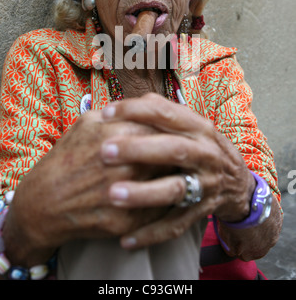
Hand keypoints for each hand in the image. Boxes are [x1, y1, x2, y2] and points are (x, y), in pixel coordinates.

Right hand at [3, 109, 168, 265]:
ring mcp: (125, 193)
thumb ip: (119, 111)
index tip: (178, 131)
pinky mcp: (125, 220)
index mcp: (116, 135)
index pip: (161, 126)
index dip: (172, 129)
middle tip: (186, 152)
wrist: (43, 202)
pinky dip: (166, 202)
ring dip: (177, 177)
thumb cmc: (67, 157)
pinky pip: (158, 210)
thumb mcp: (87, 122)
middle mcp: (123, 163)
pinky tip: (166, 195)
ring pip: (168, 182)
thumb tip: (149, 105)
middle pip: (169, 154)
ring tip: (180, 173)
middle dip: (179, 152)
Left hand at [99, 93, 255, 248]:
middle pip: (173, 149)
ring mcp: (205, 185)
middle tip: (104, 152)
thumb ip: (160, 111)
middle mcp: (205, 154)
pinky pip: (176, 225)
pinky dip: (151, 233)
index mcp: (199, 128)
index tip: (105, 113)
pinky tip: (125, 239)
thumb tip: (123, 101)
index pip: (166, 112)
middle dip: (138, 149)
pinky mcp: (201, 212)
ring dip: (143, 193)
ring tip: (112, 195)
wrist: (236, 182)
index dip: (135, 110)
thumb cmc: (199, 147)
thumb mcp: (189, 125)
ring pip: (175, 189)